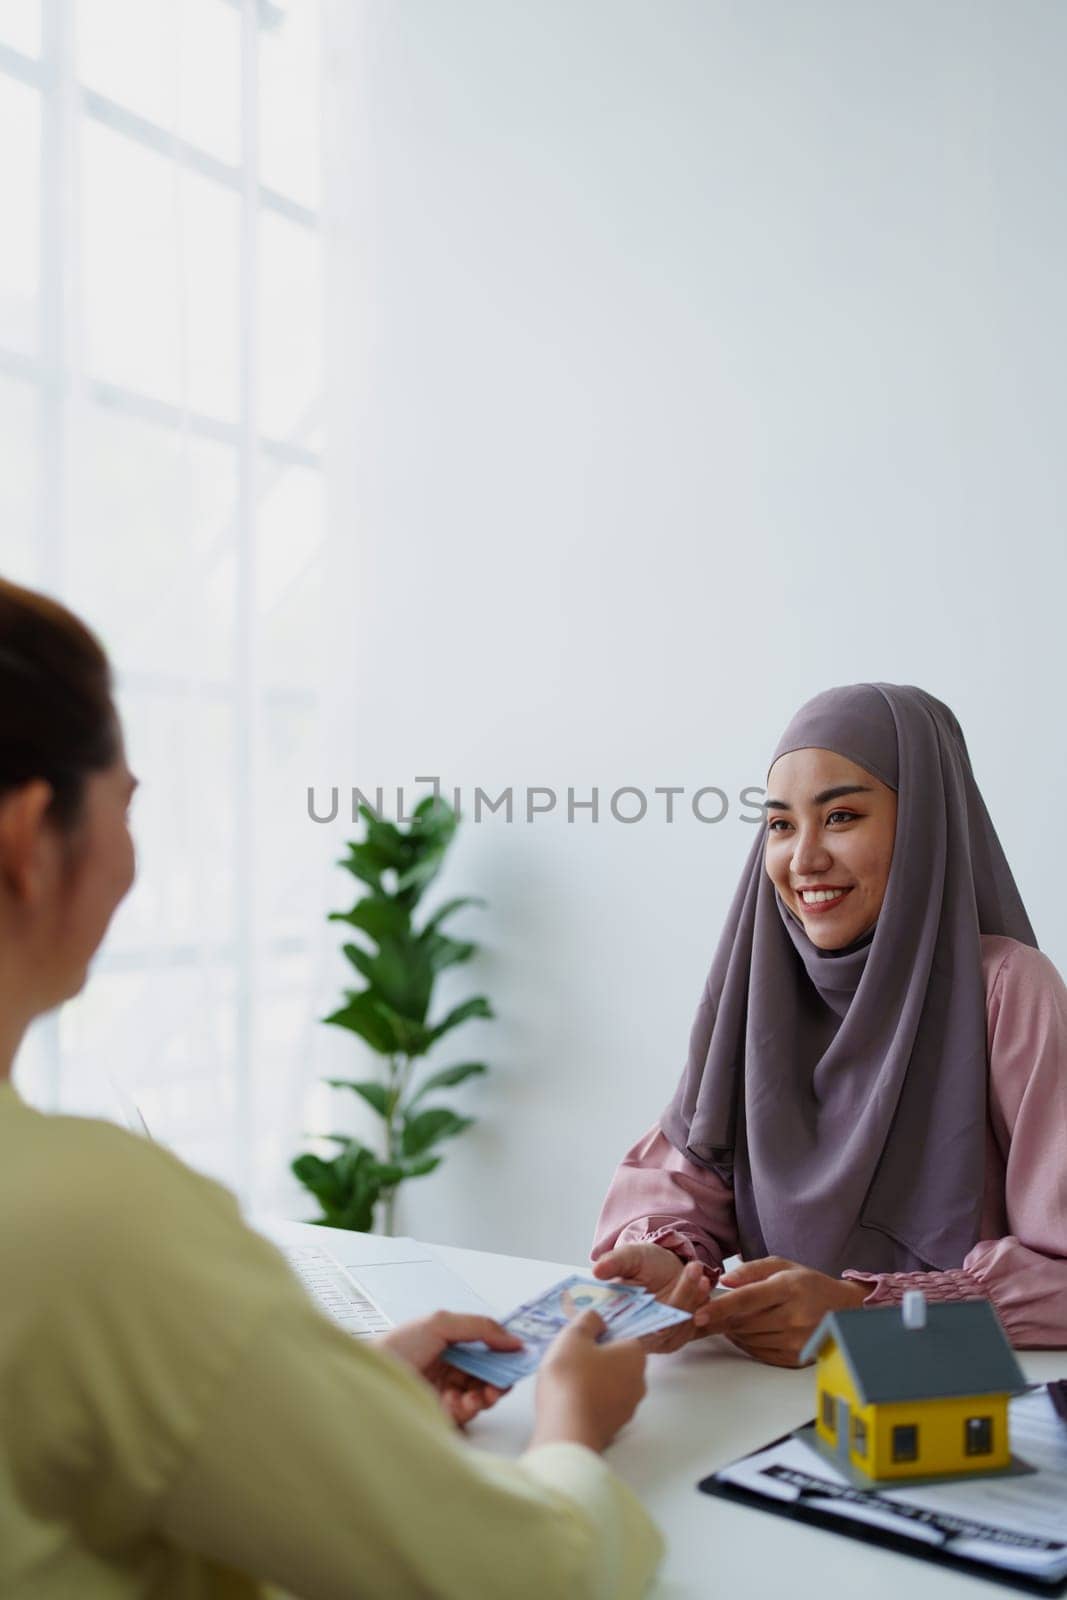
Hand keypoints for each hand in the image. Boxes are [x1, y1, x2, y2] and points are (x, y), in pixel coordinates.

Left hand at [376, 1311, 522, 1426]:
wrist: (372, 1378)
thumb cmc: (396, 1348)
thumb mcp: (440, 1323)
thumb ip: (479, 1327)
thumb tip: (512, 1338)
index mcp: (450, 1343)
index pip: (487, 1348)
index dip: (504, 1352)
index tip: (519, 1356)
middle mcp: (450, 1367)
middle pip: (488, 1373)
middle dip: (499, 1377)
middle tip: (503, 1380)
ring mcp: (447, 1391)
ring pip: (482, 1394)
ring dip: (487, 1394)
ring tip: (482, 1393)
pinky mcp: (442, 1414)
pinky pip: (468, 1412)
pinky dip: (470, 1407)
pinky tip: (461, 1401)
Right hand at [531, 1309, 647, 1452]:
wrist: (567, 1431)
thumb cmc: (572, 1376)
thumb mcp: (574, 1336)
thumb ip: (588, 1320)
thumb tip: (598, 1320)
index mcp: (635, 1356)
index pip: (624, 1337)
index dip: (602, 1335)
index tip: (581, 1339)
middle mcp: (639, 1382)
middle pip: (618, 1362)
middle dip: (597, 1359)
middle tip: (571, 1358)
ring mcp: (628, 1409)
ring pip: (610, 1386)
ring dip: (593, 1381)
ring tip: (565, 1381)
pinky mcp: (614, 1429)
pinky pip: (602, 1407)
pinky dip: (589, 1402)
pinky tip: (569, 1402)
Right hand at [592, 1242, 715, 1351]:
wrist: (665, 1267)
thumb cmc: (642, 1262)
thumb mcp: (628, 1256)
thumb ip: (614, 1263)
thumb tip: (597, 1270)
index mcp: (616, 1319)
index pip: (624, 1332)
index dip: (640, 1325)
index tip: (656, 1304)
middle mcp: (635, 1335)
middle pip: (655, 1330)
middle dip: (675, 1301)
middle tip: (690, 1274)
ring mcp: (658, 1339)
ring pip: (675, 1327)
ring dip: (689, 1299)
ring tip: (696, 1271)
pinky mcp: (677, 1336)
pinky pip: (689, 1326)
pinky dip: (698, 1304)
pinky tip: (701, 1283)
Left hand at [701, 1256, 867, 1366]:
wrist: (843, 1310)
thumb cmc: (808, 1284)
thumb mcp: (782, 1266)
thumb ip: (751, 1270)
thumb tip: (725, 1280)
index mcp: (789, 1288)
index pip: (747, 1299)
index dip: (721, 1307)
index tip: (698, 1313)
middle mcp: (794, 1316)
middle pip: (745, 1322)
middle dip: (722, 1319)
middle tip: (708, 1313)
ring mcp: (797, 1340)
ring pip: (749, 1339)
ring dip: (734, 1330)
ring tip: (736, 1318)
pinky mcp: (796, 1357)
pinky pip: (760, 1352)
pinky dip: (748, 1343)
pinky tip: (749, 1331)